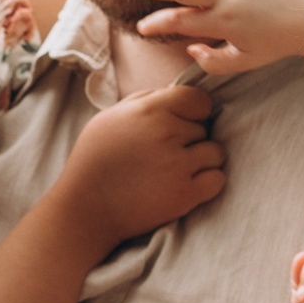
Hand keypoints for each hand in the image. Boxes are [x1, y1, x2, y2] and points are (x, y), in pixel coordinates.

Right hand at [51, 84, 226, 249]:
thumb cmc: (95, 159)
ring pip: (216, 153)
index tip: (183, 125)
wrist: (85, 208)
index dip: (194, 112)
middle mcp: (167, 133)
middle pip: (205, 128)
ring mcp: (178, 164)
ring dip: (202, 161)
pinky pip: (218, 179)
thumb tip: (177, 94)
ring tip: (176, 170)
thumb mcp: (112, 116)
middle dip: (190, 140)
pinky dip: (207, 183)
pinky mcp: (185, 194)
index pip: (199, 99)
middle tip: (164, 155)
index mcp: (149, 110)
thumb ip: (147, 101)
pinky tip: (187, 186)